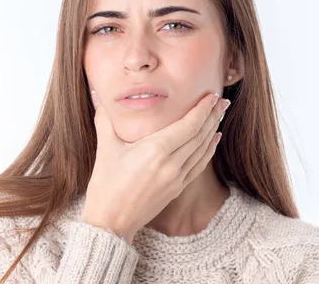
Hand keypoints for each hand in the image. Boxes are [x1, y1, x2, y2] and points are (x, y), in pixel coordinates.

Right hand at [80, 90, 230, 243]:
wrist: (110, 223)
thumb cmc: (105, 186)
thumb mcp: (105, 149)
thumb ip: (104, 119)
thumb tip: (96, 94)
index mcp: (156, 151)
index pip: (189, 125)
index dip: (203, 109)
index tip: (211, 95)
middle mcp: (171, 164)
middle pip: (200, 135)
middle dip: (213, 115)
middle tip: (222, 100)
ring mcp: (177, 178)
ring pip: (203, 149)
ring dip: (213, 130)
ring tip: (220, 114)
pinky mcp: (177, 188)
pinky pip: (199, 165)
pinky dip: (209, 150)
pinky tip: (214, 139)